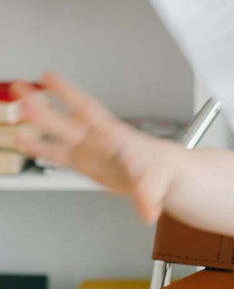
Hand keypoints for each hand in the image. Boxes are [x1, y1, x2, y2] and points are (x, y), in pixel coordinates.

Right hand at [12, 71, 181, 223]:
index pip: (89, 110)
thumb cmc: (162, 171)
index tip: (49, 76)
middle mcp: (99, 140)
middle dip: (43, 107)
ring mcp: (91, 151)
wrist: (164, 176)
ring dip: (37, 124)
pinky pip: (60, 155)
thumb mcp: (158, 183)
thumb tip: (147, 212)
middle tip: (20, 89)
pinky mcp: (87, 164)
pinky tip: (25, 142)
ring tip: (13, 111)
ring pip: (59, 134)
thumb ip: (149, 196)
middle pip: (66, 120)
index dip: (69, 93)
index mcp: (115, 136)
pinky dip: (41, 149)